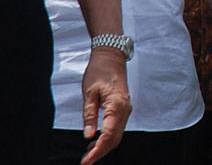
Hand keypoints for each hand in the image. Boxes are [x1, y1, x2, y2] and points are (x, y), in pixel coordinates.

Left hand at [79, 48, 131, 164]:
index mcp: (117, 106)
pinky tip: (95, 140)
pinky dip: (107, 137)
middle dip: (101, 152)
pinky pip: (117, 128)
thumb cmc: (99, 71)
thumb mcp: (89, 93)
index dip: (97, 151)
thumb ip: (89, 115)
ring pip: (117, 135)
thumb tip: (88, 136)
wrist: (111, 56)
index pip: (108, 135)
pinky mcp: (123, 108)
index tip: (86, 161)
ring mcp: (126, 109)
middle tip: (85, 161)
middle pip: (115, 139)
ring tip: (88, 153)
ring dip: (104, 146)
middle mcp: (125, 110)